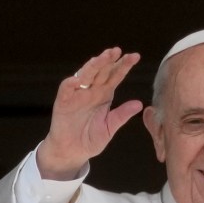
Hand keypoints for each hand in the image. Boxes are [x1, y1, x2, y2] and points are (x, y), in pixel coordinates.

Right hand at [37, 47, 143, 179]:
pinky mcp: (63, 102)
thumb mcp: (109, 127)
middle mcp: (91, 90)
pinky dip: (71, 83)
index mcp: (104, 94)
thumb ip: (122, 115)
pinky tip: (78, 79)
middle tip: (117, 50)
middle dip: (109, 60)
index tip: (135, 56)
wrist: (72, 152)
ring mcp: (77, 94)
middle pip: (101, 71)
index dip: (124, 66)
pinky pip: (66, 89)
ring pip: (85, 75)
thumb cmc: (90, 139)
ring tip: (101, 58)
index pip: (115, 76)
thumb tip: (139, 104)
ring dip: (92, 66)